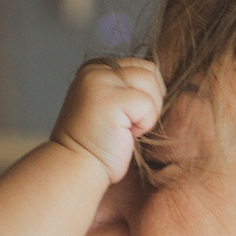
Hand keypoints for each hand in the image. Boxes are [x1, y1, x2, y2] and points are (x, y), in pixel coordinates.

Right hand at [50, 58, 166, 185]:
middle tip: (129, 125)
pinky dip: (144, 124)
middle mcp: (95, 71)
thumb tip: (159, 83)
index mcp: (94, 71)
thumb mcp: (109, 106)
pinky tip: (124, 135)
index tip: (128, 117)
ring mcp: (101, 82)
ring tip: (125, 129)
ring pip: (151, 83)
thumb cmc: (96, 146)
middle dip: (150, 101)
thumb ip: (126, 88)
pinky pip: (148, 104)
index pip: (140, 66)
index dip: (146, 93)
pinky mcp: (110, 99)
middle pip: (149, 71)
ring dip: (148, 112)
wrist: (75, 169)